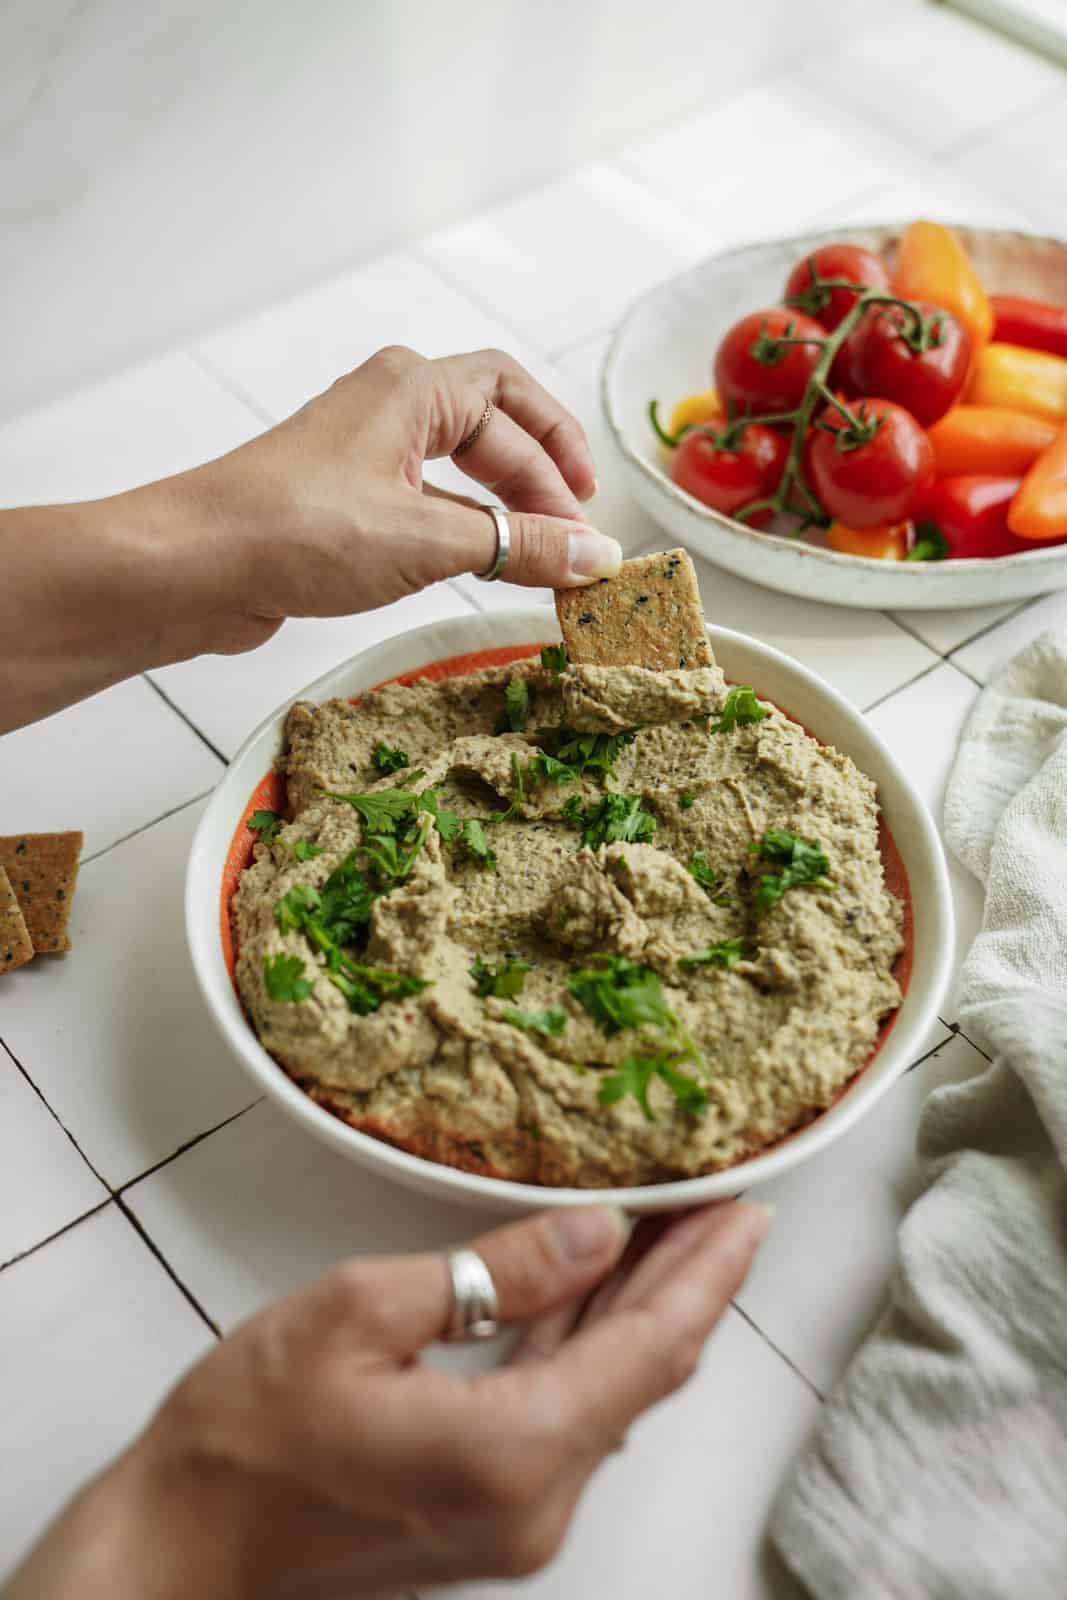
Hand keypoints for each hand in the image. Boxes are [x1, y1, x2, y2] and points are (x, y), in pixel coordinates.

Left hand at [0, 346, 621, 731]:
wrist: (193, 567)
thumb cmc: (294, 530)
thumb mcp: (428, 541)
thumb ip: (521, 548)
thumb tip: (597, 558)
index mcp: (411, 388)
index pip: (512, 394)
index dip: (559, 442)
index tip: (589, 500)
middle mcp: (386, 410)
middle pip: (489, 434)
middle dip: (536, 488)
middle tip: (572, 547)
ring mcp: (361, 458)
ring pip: (455, 478)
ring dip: (501, 519)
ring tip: (538, 567)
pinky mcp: (340, 508)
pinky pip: (422, 512)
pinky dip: (461, 539)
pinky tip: (477, 574)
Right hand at [6, 1201, 769, 1598]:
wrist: (175, 1553)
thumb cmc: (244, 1434)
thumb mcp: (358, 1313)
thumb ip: (493, 1273)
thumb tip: (594, 1232)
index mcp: (512, 1450)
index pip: (650, 1349)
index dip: (707, 1273)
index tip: (748, 1209)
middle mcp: (537, 1503)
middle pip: (643, 1374)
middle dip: (689, 1282)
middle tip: (725, 1204)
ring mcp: (515, 1519)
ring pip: (608, 1395)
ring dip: (641, 1309)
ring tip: (672, 1228)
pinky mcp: (487, 1516)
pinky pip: (563, 1417)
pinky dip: (587, 1347)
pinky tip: (590, 1289)